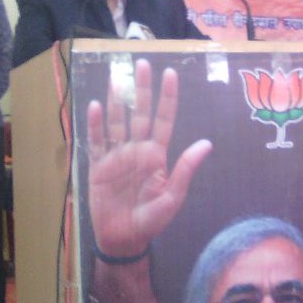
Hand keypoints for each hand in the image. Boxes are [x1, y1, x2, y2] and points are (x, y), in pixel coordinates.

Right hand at [86, 59, 212, 257]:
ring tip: (117, 76)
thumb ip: (186, 169)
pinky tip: (95, 105)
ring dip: (116, 99)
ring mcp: (116, 155)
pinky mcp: (98, 165)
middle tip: (142, 64)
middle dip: (141, 89)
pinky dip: (95, 124)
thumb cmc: (152, 220)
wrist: (123, 238)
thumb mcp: (173, 197)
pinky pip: (96, 141)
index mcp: (157, 155)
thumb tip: (206, 144)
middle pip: (139, 113)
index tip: (170, 74)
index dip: (166, 97)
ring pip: (117, 121)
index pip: (163, 120)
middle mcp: (137, 149)